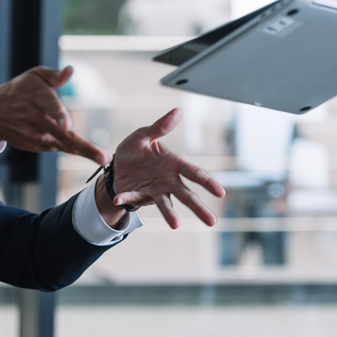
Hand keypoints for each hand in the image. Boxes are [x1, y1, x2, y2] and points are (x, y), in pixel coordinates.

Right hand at [0, 66, 110, 164]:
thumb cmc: (19, 90)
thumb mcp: (34, 76)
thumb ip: (54, 75)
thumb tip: (70, 70)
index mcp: (37, 96)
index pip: (49, 106)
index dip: (59, 115)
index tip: (68, 125)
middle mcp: (35, 118)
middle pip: (61, 134)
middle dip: (84, 147)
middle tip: (103, 158)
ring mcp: (33, 135)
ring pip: (61, 145)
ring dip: (83, 152)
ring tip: (101, 157)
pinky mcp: (33, 145)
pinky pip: (55, 147)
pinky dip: (67, 146)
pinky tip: (77, 146)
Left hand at [106, 108, 224, 228]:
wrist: (115, 163)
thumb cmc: (136, 149)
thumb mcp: (143, 135)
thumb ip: (159, 127)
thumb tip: (179, 111)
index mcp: (173, 163)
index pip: (194, 173)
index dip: (208, 182)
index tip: (221, 193)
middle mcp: (168, 180)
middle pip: (187, 195)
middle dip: (199, 208)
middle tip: (212, 222)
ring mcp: (155, 191)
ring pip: (166, 205)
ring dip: (170, 215)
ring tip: (176, 225)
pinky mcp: (139, 197)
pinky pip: (132, 198)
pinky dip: (125, 198)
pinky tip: (118, 199)